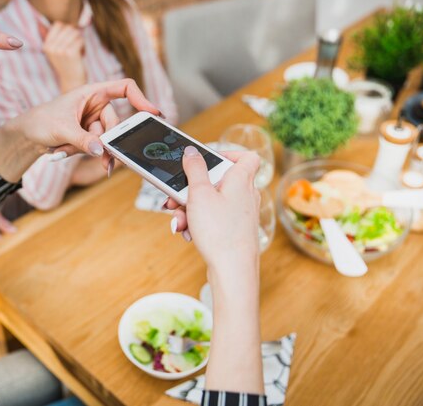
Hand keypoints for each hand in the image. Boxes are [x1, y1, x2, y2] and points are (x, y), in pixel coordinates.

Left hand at [0, 79, 159, 183]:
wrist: (26, 136)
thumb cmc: (40, 121)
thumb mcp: (62, 129)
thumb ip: (84, 140)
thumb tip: (103, 152)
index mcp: (92, 91)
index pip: (125, 88)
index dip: (141, 98)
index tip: (153, 113)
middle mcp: (96, 105)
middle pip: (116, 124)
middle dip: (107, 142)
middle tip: (105, 159)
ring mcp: (94, 122)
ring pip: (105, 140)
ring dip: (88, 149)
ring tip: (64, 149)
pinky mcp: (90, 137)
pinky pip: (96, 148)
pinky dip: (83, 153)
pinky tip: (63, 151)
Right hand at [42, 23, 85, 91]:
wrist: (72, 81)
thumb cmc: (66, 64)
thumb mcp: (55, 52)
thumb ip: (51, 37)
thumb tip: (39, 23)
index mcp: (46, 46)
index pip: (58, 25)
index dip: (67, 30)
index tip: (68, 41)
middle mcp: (51, 47)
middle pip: (68, 28)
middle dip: (75, 35)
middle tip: (75, 47)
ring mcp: (60, 50)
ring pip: (75, 33)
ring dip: (80, 40)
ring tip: (78, 50)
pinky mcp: (70, 53)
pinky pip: (80, 40)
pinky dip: (83, 45)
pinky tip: (81, 54)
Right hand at [167, 148, 260, 269]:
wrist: (233, 270)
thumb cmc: (220, 231)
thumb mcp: (199, 193)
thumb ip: (194, 168)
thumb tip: (192, 151)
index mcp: (241, 179)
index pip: (246, 156)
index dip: (228, 154)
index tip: (207, 160)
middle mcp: (245, 194)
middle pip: (216, 182)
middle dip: (191, 190)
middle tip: (175, 198)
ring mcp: (241, 213)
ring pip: (211, 202)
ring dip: (190, 210)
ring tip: (179, 222)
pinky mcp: (235, 230)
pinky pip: (213, 219)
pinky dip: (199, 223)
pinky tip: (188, 234)